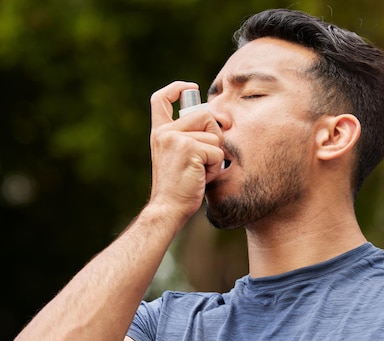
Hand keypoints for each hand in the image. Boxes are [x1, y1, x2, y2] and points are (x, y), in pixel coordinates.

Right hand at [148, 81, 223, 222]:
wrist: (168, 208)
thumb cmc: (179, 186)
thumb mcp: (181, 156)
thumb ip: (193, 136)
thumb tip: (223, 120)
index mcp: (160, 132)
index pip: (160, 99)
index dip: (177, 88)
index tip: (191, 88)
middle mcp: (165, 132)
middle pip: (204, 115)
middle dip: (215, 136)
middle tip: (205, 158)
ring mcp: (175, 138)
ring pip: (214, 135)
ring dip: (215, 156)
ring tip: (199, 171)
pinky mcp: (189, 149)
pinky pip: (217, 152)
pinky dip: (215, 167)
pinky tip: (201, 177)